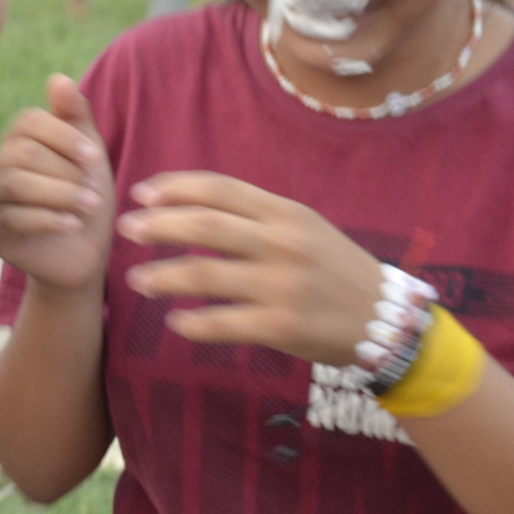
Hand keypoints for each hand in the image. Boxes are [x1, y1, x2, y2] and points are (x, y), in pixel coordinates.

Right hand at [0, 75, 114, 296]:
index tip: (94, 158)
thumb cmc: (87, 200)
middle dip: (65, 171)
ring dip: (61, 194)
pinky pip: (13, 218)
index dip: (63, 137)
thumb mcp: (89, 155)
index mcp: (17, 142)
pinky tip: (73, 225)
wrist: (84, 255)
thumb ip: (75, 116)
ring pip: (17, 184)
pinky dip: (49, 219)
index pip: (28, 122)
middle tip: (94, 192)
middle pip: (22, 153)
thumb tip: (58, 78)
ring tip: (90, 207)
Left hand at [113, 173, 384, 366]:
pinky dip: (193, 322)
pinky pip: (223, 322)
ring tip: (137, 280)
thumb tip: (193, 206)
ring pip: (205, 273)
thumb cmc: (336, 271)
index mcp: (286, 213)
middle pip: (205, 226)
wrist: (386, 319)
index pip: (220, 189)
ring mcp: (283, 285)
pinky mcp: (283, 326)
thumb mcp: (304, 229)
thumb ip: (257, 217)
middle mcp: (283, 243)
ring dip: (163, 275)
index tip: (141, 193)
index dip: (176, 187)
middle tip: (127, 229)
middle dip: (158, 225)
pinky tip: (175, 322)